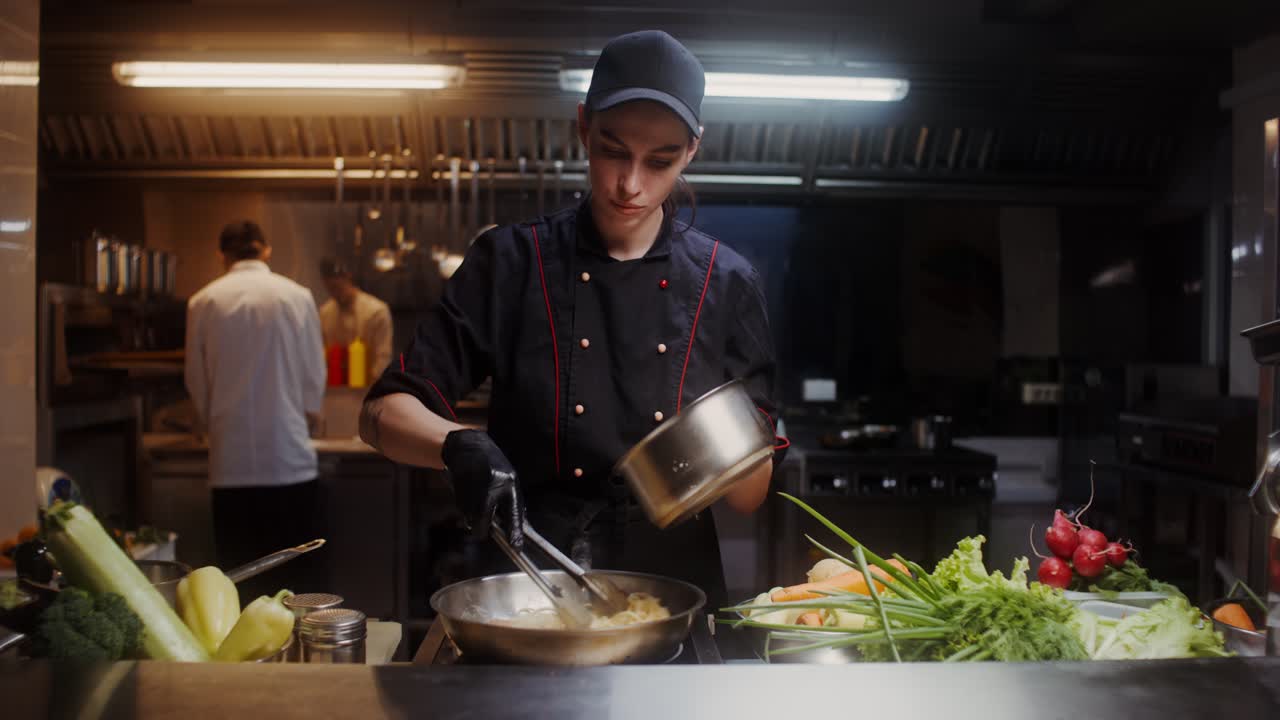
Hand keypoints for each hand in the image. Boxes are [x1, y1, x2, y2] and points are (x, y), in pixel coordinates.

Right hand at [441, 429, 524, 546]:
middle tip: (483, 524)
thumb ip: (514, 504)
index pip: (513, 513)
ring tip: (476, 497)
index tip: (516, 547)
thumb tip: (519, 528)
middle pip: (483, 525)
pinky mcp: (459, 491)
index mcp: (509, 484)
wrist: (468, 446)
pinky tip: (469, 492)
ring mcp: (473, 490)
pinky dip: (465, 508)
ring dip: (472, 516)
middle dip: (482, 528)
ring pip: (470, 519)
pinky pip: (462, 511)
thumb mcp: (510, 480)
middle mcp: (492, 488)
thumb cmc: (493, 464)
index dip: (514, 532)